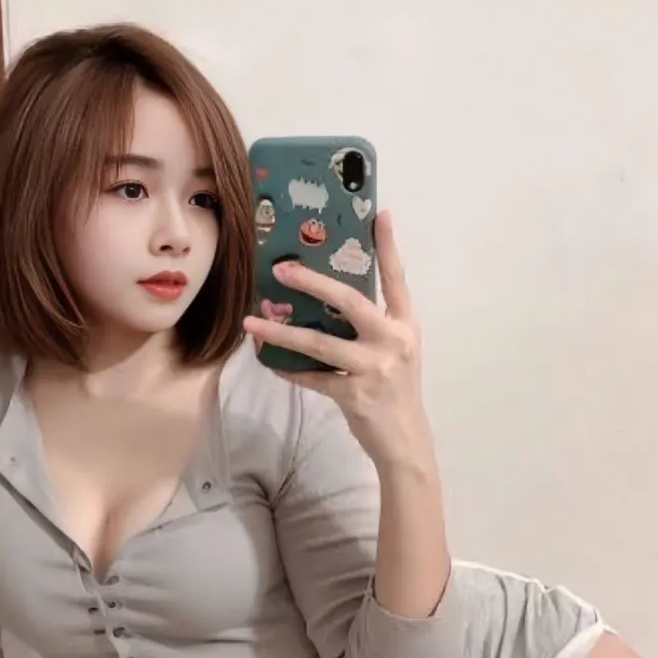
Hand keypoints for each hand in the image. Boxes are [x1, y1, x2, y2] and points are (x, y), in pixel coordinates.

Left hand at [244, 211, 432, 469]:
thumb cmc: (395, 391)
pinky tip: (269, 363)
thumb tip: (327, 297)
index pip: (397, 279)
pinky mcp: (355, 395)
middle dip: (313, 282)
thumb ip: (372, 326)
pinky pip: (313, 378)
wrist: (406, 442)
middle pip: (350, 301)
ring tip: (252, 322)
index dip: (388, 247)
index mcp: (405, 326)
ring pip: (319, 343)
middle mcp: (393, 341)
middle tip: (281, 268)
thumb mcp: (395, 352)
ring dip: (281, 333)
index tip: (380, 214)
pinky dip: (289, 371)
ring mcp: (374, 369)